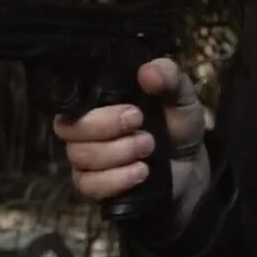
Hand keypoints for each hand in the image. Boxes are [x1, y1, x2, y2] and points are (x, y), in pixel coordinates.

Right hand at [54, 58, 210, 227]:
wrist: (190, 170)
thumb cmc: (177, 127)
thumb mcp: (181, 98)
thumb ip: (169, 79)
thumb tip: (148, 70)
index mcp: (98, 101)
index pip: (70, 99)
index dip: (94, 106)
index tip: (132, 109)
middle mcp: (84, 127)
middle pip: (66, 127)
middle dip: (105, 126)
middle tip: (140, 124)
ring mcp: (85, 158)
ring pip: (79, 155)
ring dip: (118, 152)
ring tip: (149, 148)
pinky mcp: (92, 185)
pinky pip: (88, 184)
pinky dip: (116, 179)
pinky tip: (141, 173)